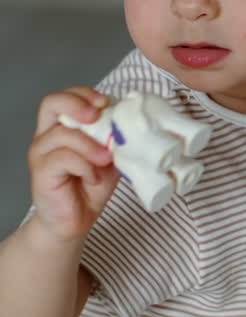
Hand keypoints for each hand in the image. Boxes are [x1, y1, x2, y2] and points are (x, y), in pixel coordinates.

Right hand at [29, 87, 119, 240]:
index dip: (85, 93)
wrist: (74, 222)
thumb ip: (114, 142)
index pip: (66, 97)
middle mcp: (47, 136)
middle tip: (98, 115)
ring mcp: (41, 153)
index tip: (107, 102)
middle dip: (78, 103)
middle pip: (51, 102)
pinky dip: (84, 165)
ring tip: (106, 160)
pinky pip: (63, 158)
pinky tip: (93, 178)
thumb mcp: (109, 160)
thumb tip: (134, 127)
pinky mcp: (41, 172)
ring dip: (90, 144)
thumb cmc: (89, 189)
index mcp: (62, 127)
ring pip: (62, 134)